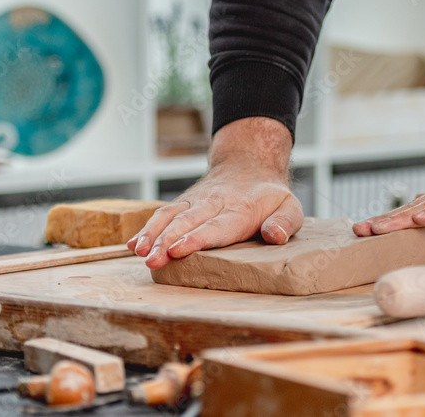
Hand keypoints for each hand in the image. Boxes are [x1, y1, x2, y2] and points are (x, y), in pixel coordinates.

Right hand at [127, 117, 301, 268]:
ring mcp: (195, 203)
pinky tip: (133, 244)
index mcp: (241, 209)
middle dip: (167, 241)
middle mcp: (213, 204)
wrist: (249, 163)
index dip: (196, 238)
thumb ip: (285, 222)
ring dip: (153, 235)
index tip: (178, 250)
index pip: (217, 226)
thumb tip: (274, 236)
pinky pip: (163, 213)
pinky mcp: (184, 204)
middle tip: (153, 260)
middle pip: (187, 223)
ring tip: (139, 252)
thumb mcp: (290, 206)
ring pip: (170, 217)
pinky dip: (147, 228)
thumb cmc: (270, 195)